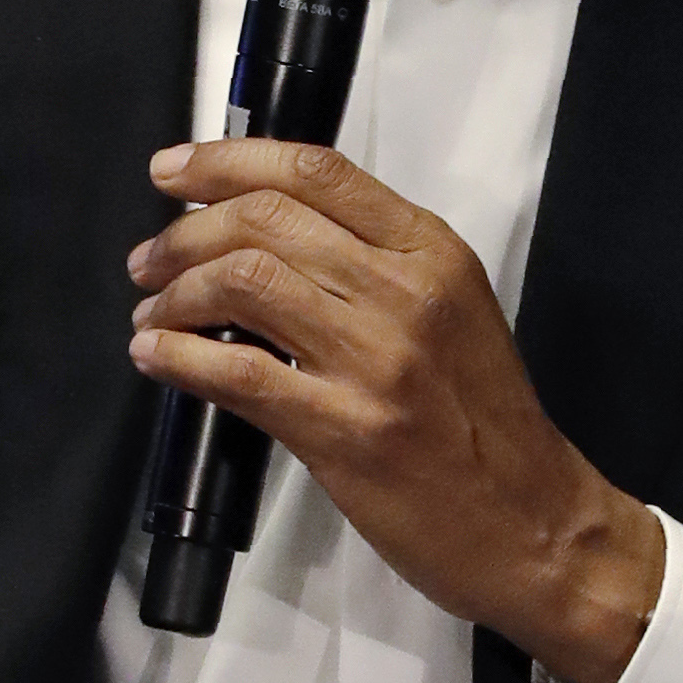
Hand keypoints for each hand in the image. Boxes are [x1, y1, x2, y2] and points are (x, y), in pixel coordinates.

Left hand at [126, 137, 666, 682]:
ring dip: (174, 291)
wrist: (533, 523)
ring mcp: (375, 359)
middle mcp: (405, 291)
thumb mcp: (452, 310)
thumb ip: (372, 263)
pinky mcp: (344, 429)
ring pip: (243, 281)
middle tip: (149, 259)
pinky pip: (236, 372)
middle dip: (184, 232)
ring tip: (151, 312)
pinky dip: (178, 356)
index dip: (227, 160)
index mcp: (431, 251)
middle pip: (265, 219)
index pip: (315, 170)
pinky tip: (156, 358)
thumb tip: (262, 237)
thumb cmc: (484, 422)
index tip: (172, 171)